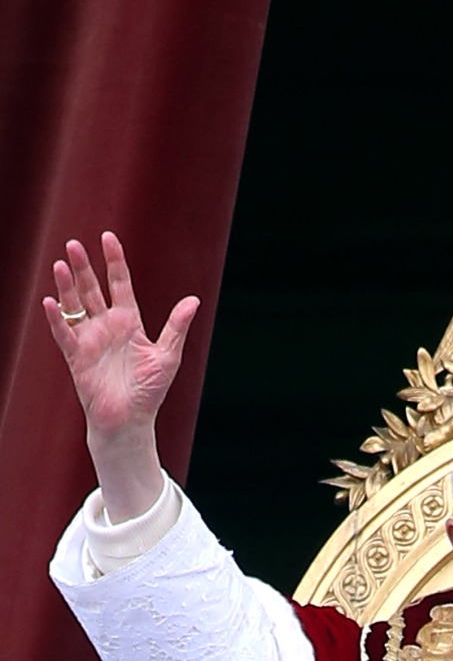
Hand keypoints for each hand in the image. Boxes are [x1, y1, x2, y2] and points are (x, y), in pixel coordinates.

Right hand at [43, 232, 198, 520]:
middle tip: (74, 244)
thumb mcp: (167, 355)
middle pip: (92, 289)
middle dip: (83, 267)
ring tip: (61, 264)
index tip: (108, 237)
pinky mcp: (76, 357)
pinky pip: (64, 334)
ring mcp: (90, 340)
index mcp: (129, 322)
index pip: (119, 284)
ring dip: (67, 286)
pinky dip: (57, 319)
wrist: (130, 422)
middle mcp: (107, 326)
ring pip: (75, 306)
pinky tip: (51, 301)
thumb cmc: (149, 391)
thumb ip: (177, 326)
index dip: (114, 261)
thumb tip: (194, 299)